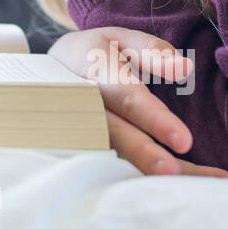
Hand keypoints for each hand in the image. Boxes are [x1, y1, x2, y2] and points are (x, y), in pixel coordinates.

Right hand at [49, 26, 227, 177]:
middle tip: (173, 172)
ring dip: (144, 173)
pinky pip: (106, 167)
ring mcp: (78, 130)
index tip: (183, 140)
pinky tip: (169, 189)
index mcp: (95, 73)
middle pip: (113, 133)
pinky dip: (136, 181)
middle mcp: (84, 106)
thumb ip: (150, 51)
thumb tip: (184, 68)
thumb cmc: (91, 54)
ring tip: (178, 185)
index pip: (126, 97)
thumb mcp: (117, 39)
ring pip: (110, 156)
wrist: (44, 70)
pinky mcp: (79, 147)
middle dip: (142, 154)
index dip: (153, 118)